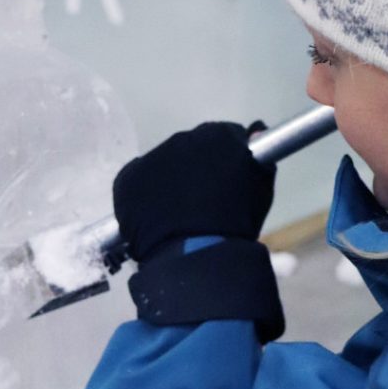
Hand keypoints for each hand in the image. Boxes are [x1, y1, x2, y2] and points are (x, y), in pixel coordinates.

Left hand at [113, 121, 276, 261]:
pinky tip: (155, 220)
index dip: (225, 163)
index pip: (222, 140)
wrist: (196, 254)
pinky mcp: (127, 180)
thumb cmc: (236, 224)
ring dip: (169, 185)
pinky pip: (137, 185)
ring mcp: (150, 158)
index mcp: (217, 136)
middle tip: (202, 204)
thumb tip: (255, 134)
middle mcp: (181, 139)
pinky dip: (144, 199)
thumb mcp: (260, 188)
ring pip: (161, 168)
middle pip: (188, 152)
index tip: (226, 185)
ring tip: (178, 217)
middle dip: (195, 172)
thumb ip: (257, 159)